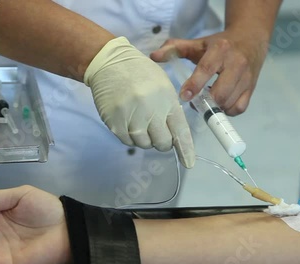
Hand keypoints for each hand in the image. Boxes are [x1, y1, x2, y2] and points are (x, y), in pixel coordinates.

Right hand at [85, 37, 194, 167]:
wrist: (111, 64)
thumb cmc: (141, 74)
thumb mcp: (163, 87)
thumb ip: (171, 111)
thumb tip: (174, 136)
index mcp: (167, 100)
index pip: (180, 131)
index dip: (185, 149)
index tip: (189, 163)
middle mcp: (151, 111)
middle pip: (162, 143)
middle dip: (162, 141)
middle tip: (157, 130)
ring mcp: (132, 118)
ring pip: (144, 144)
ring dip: (145, 138)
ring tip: (140, 120)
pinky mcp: (115, 124)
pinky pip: (128, 142)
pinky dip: (131, 137)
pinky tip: (129, 121)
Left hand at [151, 31, 266, 115]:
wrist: (250, 40)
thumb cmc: (219, 44)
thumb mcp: (198, 43)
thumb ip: (175, 48)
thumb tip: (154, 56)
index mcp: (221, 49)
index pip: (206, 69)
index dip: (195, 85)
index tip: (184, 96)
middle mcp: (237, 63)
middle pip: (220, 92)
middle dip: (206, 102)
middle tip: (196, 101)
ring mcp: (246, 78)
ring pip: (229, 102)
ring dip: (215, 107)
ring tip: (207, 101)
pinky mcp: (252, 88)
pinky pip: (239, 108)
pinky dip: (227, 111)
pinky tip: (220, 104)